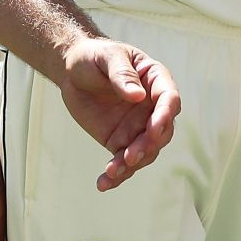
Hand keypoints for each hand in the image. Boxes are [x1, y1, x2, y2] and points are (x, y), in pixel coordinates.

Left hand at [56, 38, 179, 190]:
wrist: (71, 71)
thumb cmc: (93, 57)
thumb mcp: (106, 57)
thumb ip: (121, 74)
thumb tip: (138, 96)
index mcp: (154, 80)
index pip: (169, 99)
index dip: (165, 115)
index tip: (153, 129)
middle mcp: (151, 107)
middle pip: (161, 131)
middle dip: (148, 145)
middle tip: (130, 156)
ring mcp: (138, 126)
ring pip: (145, 151)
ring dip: (132, 164)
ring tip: (112, 172)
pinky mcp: (120, 141)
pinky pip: (124, 161)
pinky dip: (116, 175)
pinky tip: (104, 183)